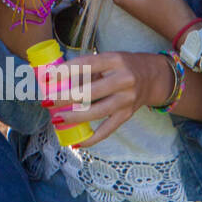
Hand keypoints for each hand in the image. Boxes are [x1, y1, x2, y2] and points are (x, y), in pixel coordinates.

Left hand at [46, 51, 171, 146]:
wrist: (154, 77)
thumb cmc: (121, 66)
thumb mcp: (107, 59)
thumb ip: (86, 69)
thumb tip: (55, 80)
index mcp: (114, 60)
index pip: (86, 64)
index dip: (65, 71)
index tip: (46, 77)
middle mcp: (123, 79)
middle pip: (90, 91)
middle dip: (65, 98)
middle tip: (46, 101)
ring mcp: (127, 98)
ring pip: (97, 112)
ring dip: (74, 117)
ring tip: (56, 119)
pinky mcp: (128, 114)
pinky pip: (108, 129)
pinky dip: (92, 138)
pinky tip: (77, 142)